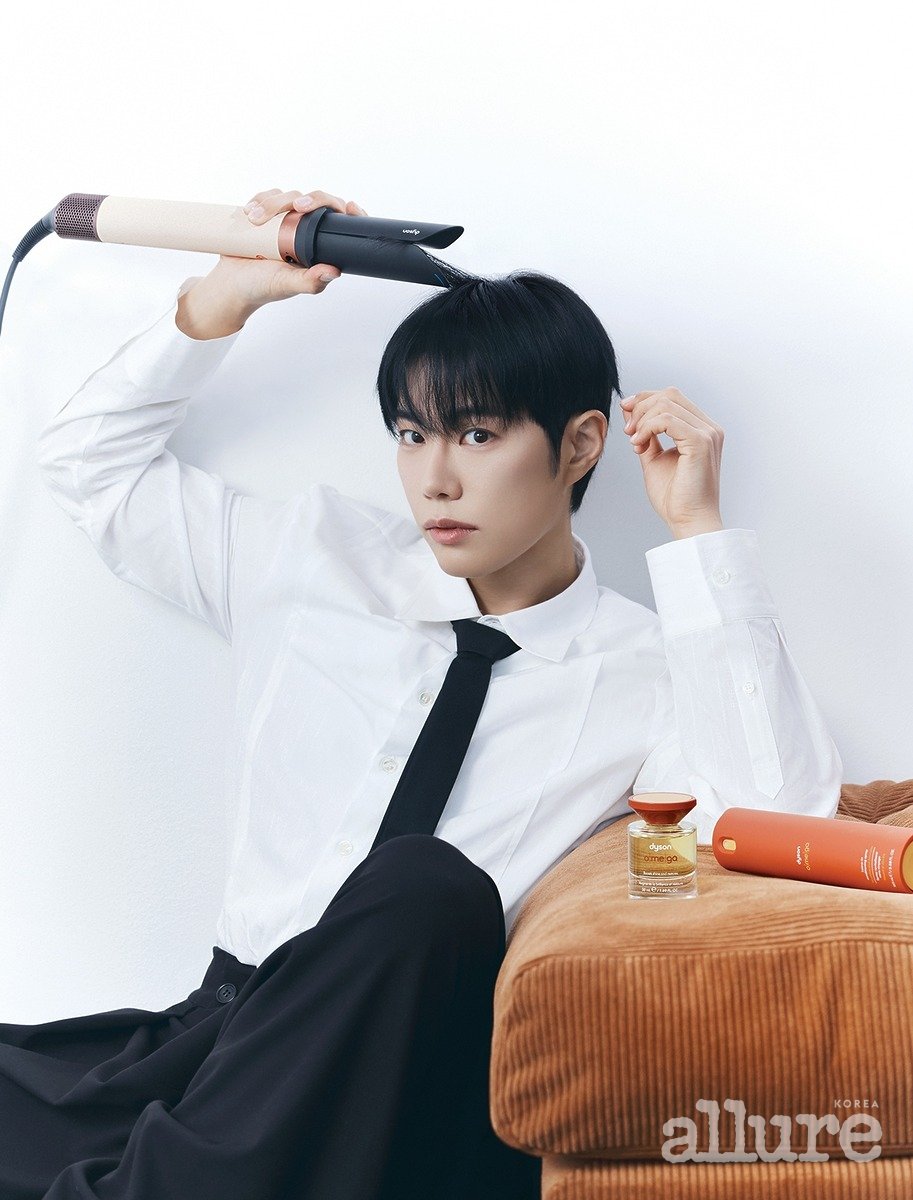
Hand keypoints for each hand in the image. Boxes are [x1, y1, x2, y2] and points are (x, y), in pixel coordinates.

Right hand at [212, 187, 367, 310]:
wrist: (230, 283)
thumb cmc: (262, 287)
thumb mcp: (287, 285)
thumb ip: (310, 281)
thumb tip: (335, 271)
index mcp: (317, 249)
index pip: (340, 225)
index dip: (349, 213)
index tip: (349, 207)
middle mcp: (304, 232)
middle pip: (315, 203)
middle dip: (306, 200)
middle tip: (296, 207)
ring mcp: (285, 221)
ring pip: (290, 197)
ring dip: (273, 203)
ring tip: (254, 219)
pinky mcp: (266, 213)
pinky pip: (268, 196)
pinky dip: (259, 199)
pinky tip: (249, 211)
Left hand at [620, 387, 723, 534]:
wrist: (688, 521)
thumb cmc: (675, 497)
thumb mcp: (654, 458)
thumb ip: (645, 433)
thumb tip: (629, 409)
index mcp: (701, 429)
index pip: (672, 397)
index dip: (644, 400)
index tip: (626, 417)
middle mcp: (709, 428)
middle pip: (669, 395)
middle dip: (640, 408)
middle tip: (628, 433)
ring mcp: (708, 433)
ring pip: (666, 404)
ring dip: (642, 420)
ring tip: (634, 443)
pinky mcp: (701, 442)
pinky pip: (667, 420)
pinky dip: (647, 428)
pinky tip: (639, 445)